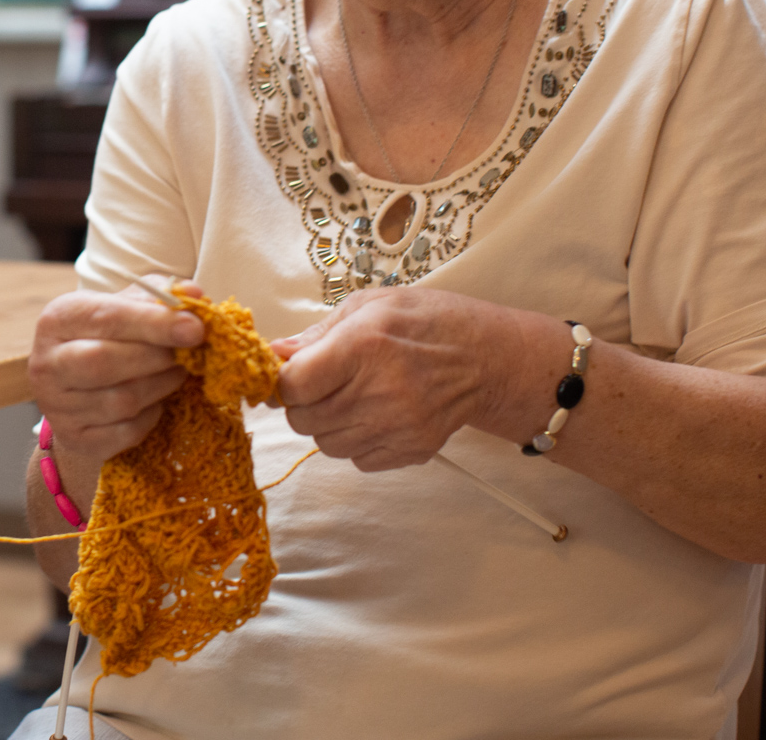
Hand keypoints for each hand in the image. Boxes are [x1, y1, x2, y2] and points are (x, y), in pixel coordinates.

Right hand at [29, 280, 204, 466]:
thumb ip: (158, 297)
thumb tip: (193, 293)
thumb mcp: (125, 306)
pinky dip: (150, 417)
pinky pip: (125, 433)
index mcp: (58, 319)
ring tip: (176, 373)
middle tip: (188, 354)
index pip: (107, 318)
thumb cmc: (107, 337)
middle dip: (156, 358)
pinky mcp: (74, 438)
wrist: (76, 386)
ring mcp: (56, 405)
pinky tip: (154, 401)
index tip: (194, 328)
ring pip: (121, 401)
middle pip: (104, 362)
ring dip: (161, 386)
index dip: (154, 323)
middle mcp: (47, 362)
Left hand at [276, 287, 526, 471]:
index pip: (293, 385)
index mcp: (364, 345)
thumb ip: (319, 333)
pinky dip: (356, 441)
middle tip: (322, 384)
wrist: (489, 358)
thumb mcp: (372, 305)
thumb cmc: (429, 321)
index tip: (286, 374)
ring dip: (327, 424)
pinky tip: (375, 415)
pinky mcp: (412, 450)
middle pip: (303, 419)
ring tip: (353, 397)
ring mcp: (398, 427)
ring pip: (326, 444)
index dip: (281, 382)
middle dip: (302, 403)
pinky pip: (358, 460)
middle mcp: (379, 391)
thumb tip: (276, 354)